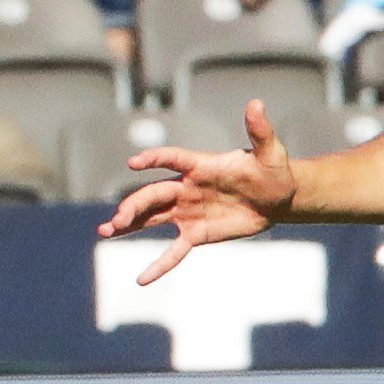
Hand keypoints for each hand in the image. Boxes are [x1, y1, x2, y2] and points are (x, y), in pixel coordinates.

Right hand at [102, 99, 299, 284]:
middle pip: (153, 195)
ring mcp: (187, 211)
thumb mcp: (271, 153)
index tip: (135, 162)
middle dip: (134, 207)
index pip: (172, 159)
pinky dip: (160, 264)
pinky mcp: (196, 233)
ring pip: (152, 218)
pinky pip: (174, 251)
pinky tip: (142, 279)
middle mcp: (186, 187)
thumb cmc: (272, 171)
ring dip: (130, 224)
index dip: (154, 159)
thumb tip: (257, 103)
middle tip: (117, 220)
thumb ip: (260, 131)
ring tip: (106, 232)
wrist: (277, 198)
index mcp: (200, 165)